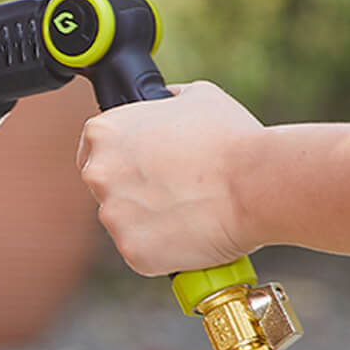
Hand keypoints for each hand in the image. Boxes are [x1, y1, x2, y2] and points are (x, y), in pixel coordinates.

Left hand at [77, 82, 264, 276]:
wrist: (256, 183)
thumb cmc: (231, 138)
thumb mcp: (196, 96)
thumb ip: (166, 102)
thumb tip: (164, 102)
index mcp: (103, 132)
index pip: (93, 150)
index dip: (122, 159)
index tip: (144, 168)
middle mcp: (98, 174)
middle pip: (106, 189)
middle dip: (134, 191)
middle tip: (174, 191)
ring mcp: (112, 216)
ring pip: (124, 223)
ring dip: (148, 221)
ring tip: (190, 210)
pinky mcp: (132, 250)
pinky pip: (142, 252)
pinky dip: (163, 249)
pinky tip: (191, 233)